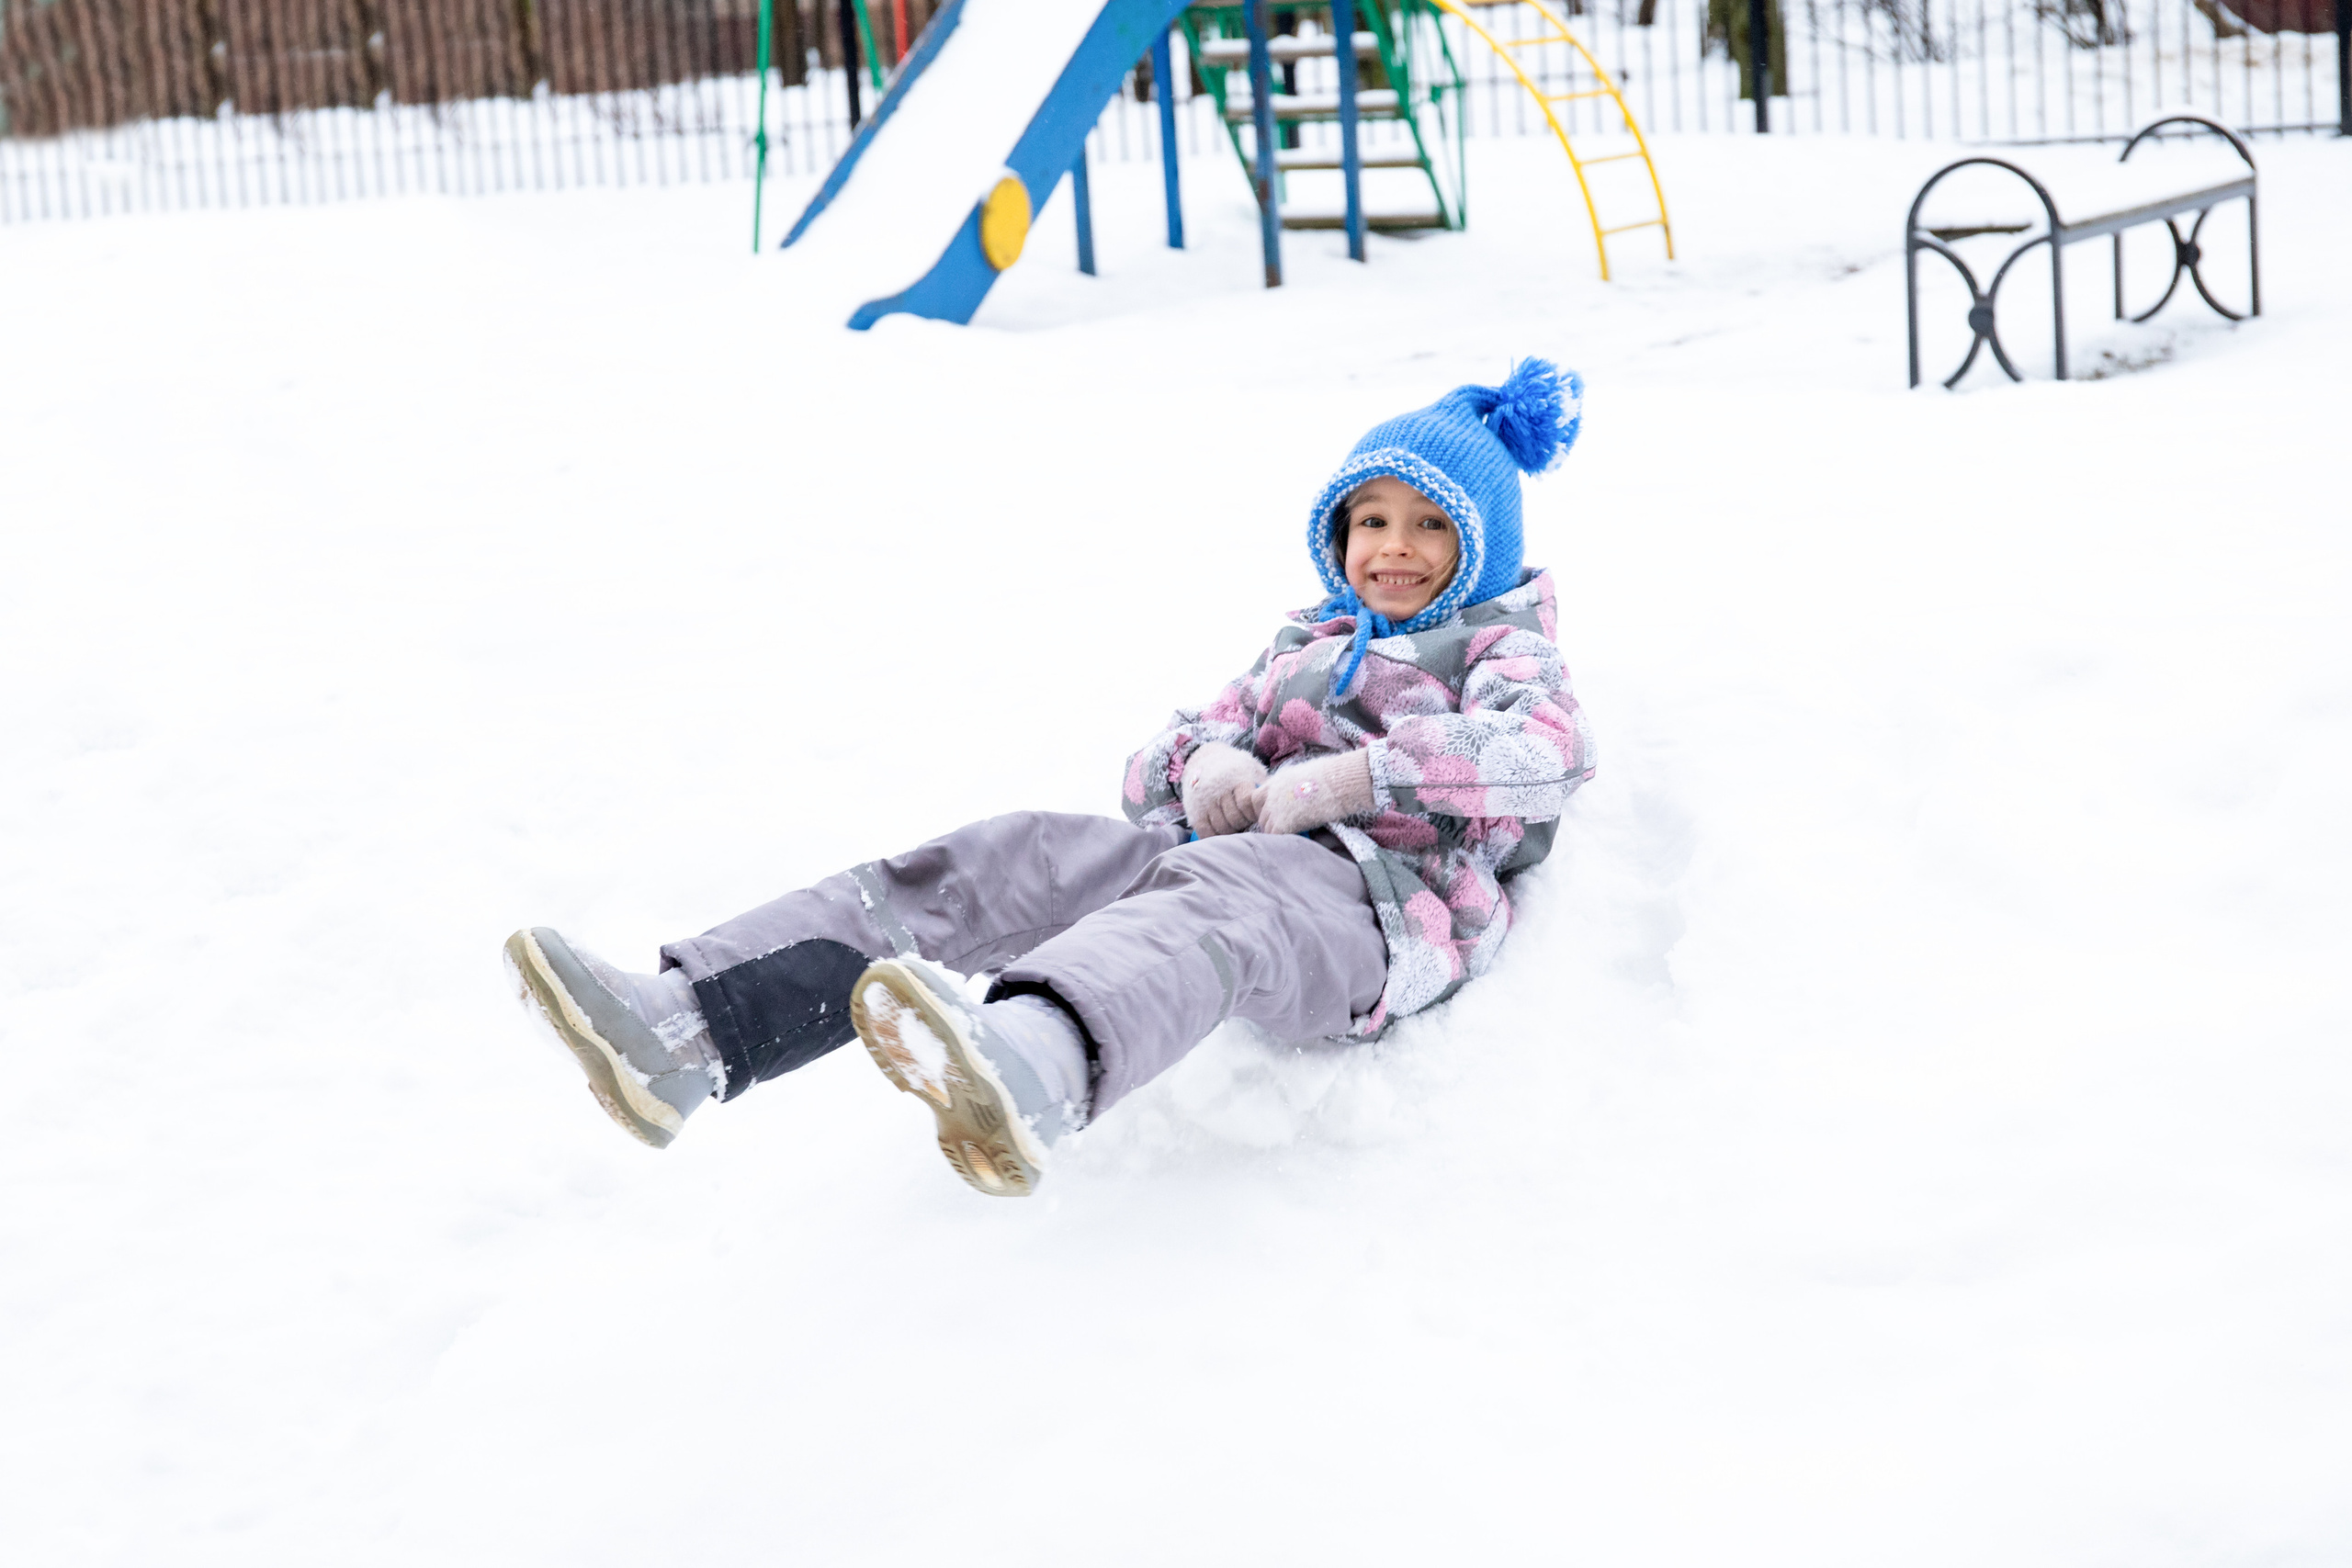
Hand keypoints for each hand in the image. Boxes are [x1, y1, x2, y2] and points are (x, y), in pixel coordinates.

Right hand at [1180, 742, 1267, 837]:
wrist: (1202, 759)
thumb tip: (1279, 802)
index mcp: (1235, 777)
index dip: (1253, 813)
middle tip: (1244, 820)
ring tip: (1234, 823)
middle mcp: (1218, 789)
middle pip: (1235, 818)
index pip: (1246, 802)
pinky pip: (1206, 831)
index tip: (1254, 813)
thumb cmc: (1235, 768)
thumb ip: (1263, 785)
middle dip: (1243, 823)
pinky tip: (1221, 832)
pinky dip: (1215, 835)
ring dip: (1231, 830)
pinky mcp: (1194, 811)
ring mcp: (1205, 801)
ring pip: (1222, 827)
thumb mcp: (1250, 768)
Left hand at [1254, 749, 1374, 834]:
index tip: (1274, 815)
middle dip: (1270, 824)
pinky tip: (1297, 837)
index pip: (1257, 798)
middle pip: (1261, 815)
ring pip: (1267, 828)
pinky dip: (1284, 839)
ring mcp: (1274, 809)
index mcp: (1277, 782)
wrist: (1336, 783)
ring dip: (1278, 833)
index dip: (1263, 809)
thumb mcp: (1306, 775)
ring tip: (1293, 835)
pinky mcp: (1281, 823)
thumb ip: (1295, 786)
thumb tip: (1300, 796)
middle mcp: (1271, 795)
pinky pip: (1275, 836)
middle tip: (1285, 830)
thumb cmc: (1331, 777)